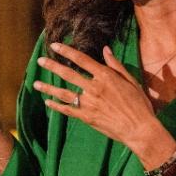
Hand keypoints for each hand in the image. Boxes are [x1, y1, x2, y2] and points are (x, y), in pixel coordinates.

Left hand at [34, 42, 173, 166]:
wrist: (139, 129)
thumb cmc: (139, 104)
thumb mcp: (131, 81)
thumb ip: (116, 65)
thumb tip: (105, 50)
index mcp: (106, 76)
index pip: (82, 59)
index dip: (67, 51)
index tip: (55, 46)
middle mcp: (94, 88)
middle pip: (68, 74)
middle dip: (52, 66)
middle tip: (40, 61)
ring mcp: (89, 103)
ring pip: (64, 93)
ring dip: (48, 88)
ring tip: (36, 84)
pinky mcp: (87, 117)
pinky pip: (68, 110)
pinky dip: (56, 106)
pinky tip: (48, 102)